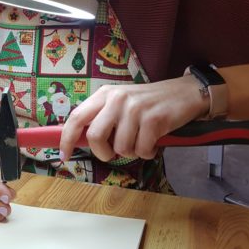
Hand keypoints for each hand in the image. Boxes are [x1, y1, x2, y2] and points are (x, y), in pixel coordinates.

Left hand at [59, 76, 206, 161]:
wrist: (184, 93)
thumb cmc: (149, 103)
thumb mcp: (121, 103)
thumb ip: (102, 118)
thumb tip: (80, 141)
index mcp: (105, 94)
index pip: (76, 117)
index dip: (66, 139)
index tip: (64, 156)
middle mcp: (117, 99)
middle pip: (95, 137)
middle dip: (103, 153)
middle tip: (113, 153)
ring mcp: (135, 109)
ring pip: (120, 148)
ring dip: (131, 152)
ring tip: (141, 140)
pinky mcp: (153, 120)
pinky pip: (142, 150)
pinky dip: (147, 152)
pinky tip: (154, 141)